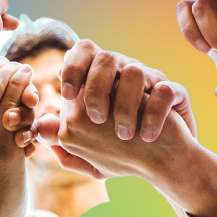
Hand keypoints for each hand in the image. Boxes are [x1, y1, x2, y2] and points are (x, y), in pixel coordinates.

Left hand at [34, 71, 195, 178]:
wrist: (167, 162)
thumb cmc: (123, 155)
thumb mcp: (89, 154)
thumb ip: (63, 142)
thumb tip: (41, 126)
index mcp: (101, 83)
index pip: (81, 54)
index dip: (72, 69)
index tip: (68, 95)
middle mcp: (124, 76)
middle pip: (104, 57)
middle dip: (96, 88)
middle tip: (97, 119)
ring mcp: (150, 81)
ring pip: (133, 71)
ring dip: (125, 105)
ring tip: (123, 135)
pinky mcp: (174, 92)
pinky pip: (164, 91)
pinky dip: (153, 115)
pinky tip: (147, 136)